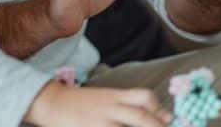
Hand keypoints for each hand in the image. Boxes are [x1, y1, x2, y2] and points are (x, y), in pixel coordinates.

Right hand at [23, 81, 171, 126]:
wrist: (52, 103)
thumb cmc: (84, 103)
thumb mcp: (108, 98)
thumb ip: (134, 105)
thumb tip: (166, 117)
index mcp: (114, 97)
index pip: (142, 98)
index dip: (159, 109)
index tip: (169, 120)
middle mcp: (109, 108)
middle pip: (139, 116)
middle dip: (155, 126)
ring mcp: (99, 123)